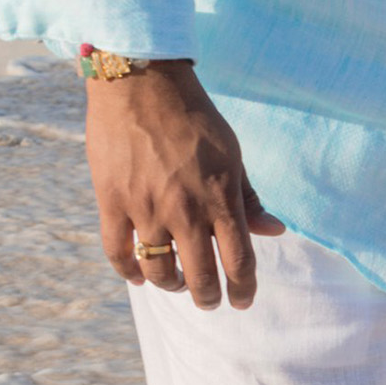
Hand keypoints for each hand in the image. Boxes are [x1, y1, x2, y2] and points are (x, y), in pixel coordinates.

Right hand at [86, 61, 283, 308]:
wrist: (140, 83)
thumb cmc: (194, 118)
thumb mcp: (233, 155)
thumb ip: (249, 198)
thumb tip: (274, 231)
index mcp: (221, 200)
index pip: (239, 263)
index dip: (244, 289)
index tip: (243, 300)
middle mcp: (185, 211)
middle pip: (201, 276)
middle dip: (208, 297)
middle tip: (209, 301)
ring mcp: (145, 208)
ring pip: (159, 270)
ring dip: (171, 286)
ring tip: (177, 284)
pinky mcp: (111, 201)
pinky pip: (116, 251)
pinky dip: (127, 271)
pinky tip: (137, 277)